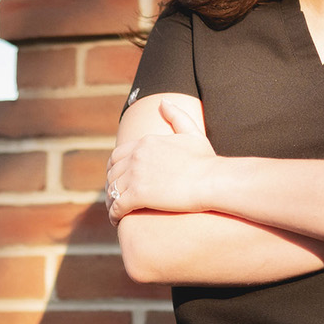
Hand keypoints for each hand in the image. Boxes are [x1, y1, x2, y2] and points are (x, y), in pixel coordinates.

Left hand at [106, 99, 217, 223]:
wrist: (212, 181)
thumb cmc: (206, 161)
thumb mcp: (192, 133)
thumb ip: (177, 116)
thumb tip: (163, 101)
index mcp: (145, 142)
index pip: (117, 155)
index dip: (114, 169)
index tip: (117, 179)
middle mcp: (136, 156)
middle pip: (112, 173)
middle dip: (111, 186)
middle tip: (115, 197)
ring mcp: (135, 175)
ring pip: (112, 190)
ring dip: (111, 202)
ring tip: (116, 212)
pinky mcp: (138, 195)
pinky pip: (117, 206)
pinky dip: (114, 214)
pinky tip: (117, 221)